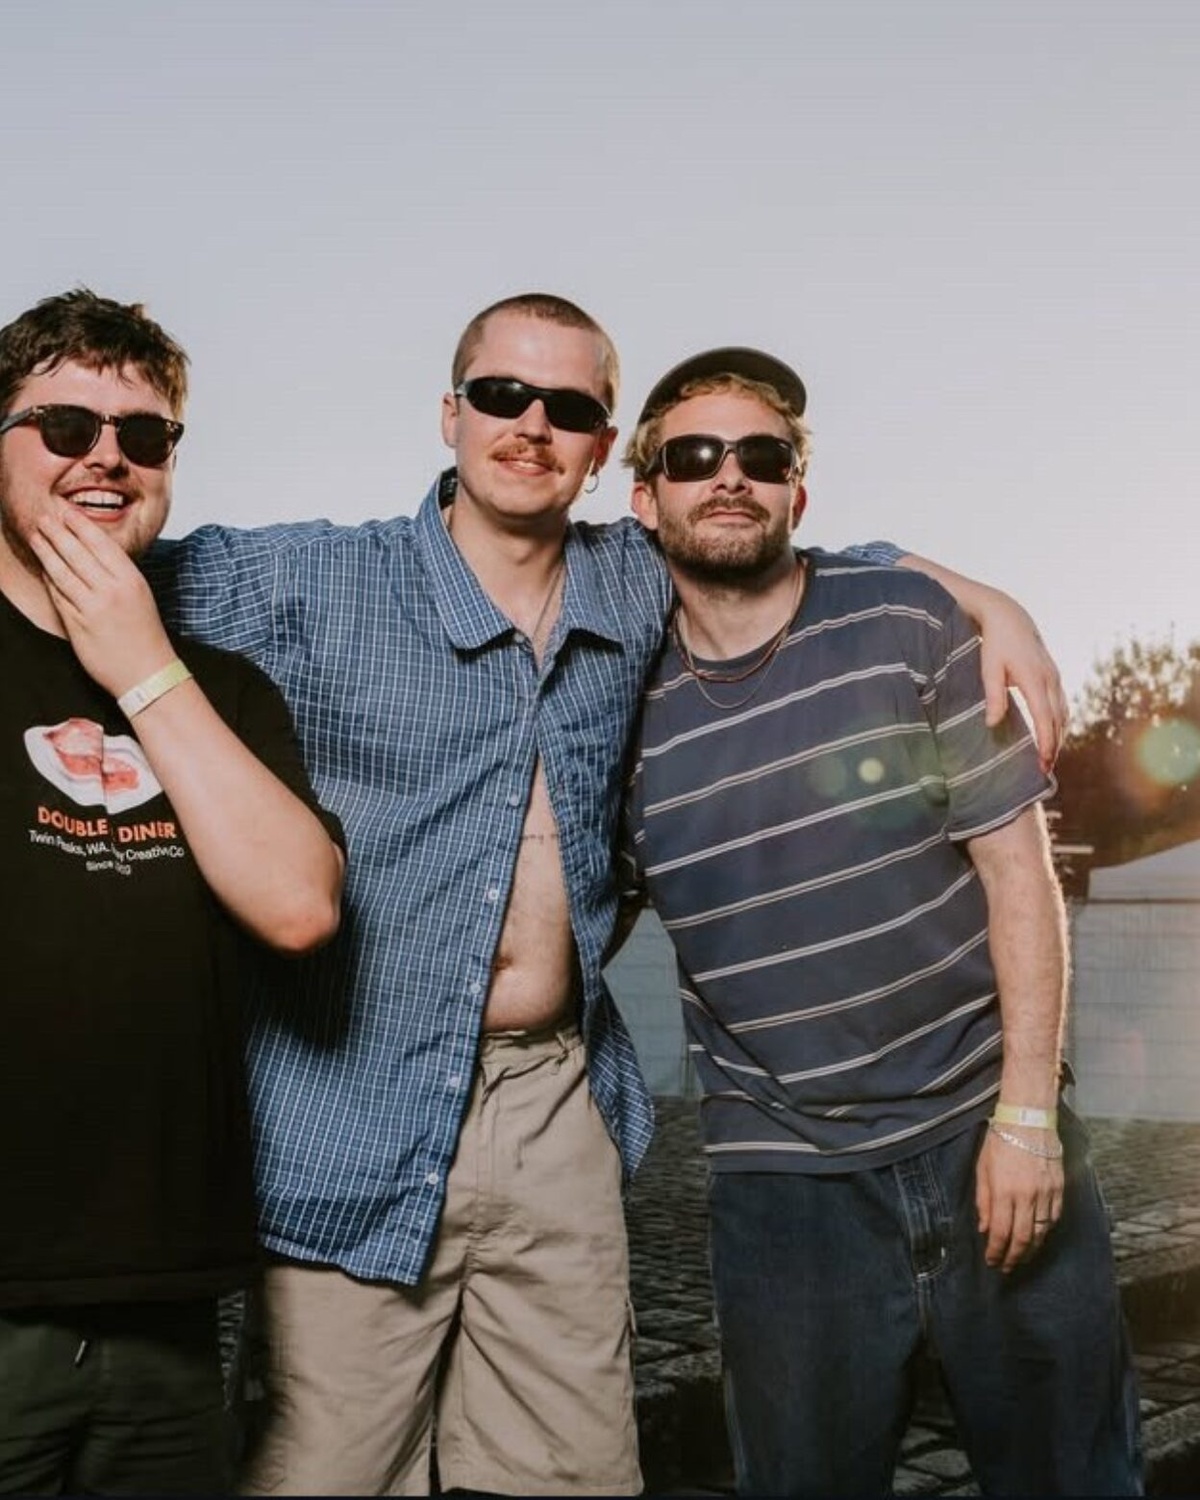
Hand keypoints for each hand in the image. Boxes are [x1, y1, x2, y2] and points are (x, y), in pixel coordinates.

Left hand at [30, 509, 175, 698]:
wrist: (147, 672)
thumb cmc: (145, 634)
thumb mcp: (140, 595)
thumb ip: (118, 574)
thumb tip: (92, 550)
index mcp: (130, 580)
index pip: (100, 543)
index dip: (79, 524)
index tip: (66, 511)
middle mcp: (111, 591)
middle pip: (76, 553)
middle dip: (57, 532)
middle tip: (44, 517)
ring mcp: (92, 608)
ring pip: (62, 572)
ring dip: (46, 552)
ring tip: (36, 537)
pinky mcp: (77, 625)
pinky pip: (58, 596)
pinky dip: (49, 580)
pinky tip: (44, 569)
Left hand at [975, 587, 1067, 771]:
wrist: (1009, 616)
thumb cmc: (994, 643)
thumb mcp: (988, 668)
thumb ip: (992, 696)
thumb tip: (992, 724)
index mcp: (1035, 679)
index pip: (1045, 718)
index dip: (1046, 742)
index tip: (1043, 763)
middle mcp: (1050, 679)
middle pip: (1058, 719)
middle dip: (1054, 745)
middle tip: (1045, 770)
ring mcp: (1055, 676)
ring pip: (1063, 712)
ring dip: (1059, 736)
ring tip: (1049, 758)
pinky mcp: (1053, 675)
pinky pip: (1061, 704)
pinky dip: (1059, 722)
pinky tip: (1053, 735)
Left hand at [975, 1126, 1063, 1272]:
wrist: (1028, 1120)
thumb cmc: (1000, 1142)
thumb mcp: (982, 1169)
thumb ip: (983, 1200)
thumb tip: (984, 1228)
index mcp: (1004, 1192)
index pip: (1000, 1233)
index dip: (996, 1252)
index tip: (992, 1261)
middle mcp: (1026, 1196)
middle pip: (1022, 1239)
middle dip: (1013, 1257)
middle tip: (1006, 1267)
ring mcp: (1046, 1193)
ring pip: (1041, 1232)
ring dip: (1031, 1250)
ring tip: (1021, 1258)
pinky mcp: (1059, 1189)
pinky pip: (1053, 1218)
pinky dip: (1045, 1232)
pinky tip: (1038, 1237)